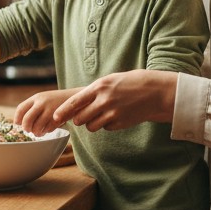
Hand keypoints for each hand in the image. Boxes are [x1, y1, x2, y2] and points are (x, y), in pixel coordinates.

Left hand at [15, 88, 81, 135]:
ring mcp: (50, 109)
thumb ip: (33, 107)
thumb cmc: (57, 101)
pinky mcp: (59, 117)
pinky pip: (48, 129)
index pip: (21, 108)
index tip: (17, 125)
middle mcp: (42, 102)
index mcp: (36, 97)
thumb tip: (20, 122)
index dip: (17, 119)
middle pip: (27, 119)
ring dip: (36, 132)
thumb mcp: (44, 99)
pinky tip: (47, 130)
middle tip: (28, 131)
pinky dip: (46, 131)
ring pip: (37, 126)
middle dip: (26, 128)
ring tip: (38, 133)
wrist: (76, 98)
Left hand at [51, 70, 176, 131]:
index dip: (63, 111)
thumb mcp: (110, 81)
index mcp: (100, 87)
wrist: (155, 92)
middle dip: (80, 119)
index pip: (74, 102)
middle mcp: (104, 100)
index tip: (55, 117)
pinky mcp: (120, 123)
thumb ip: (93, 91)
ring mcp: (113, 113)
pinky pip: (106, 128)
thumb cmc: (131, 83)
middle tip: (85, 115)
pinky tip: (116, 115)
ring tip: (103, 114)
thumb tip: (76, 104)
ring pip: (91, 126)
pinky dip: (107, 125)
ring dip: (93, 123)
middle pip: (80, 118)